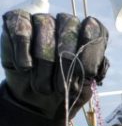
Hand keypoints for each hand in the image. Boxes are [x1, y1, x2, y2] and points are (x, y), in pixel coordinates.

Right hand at [0, 10, 108, 125]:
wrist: (38, 103)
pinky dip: (23, 51)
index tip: (88, 73)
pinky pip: (22, 29)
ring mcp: (43, 21)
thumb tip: (98, 64)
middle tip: (62, 87)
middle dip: (67, 60)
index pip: (96, 30)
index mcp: (88, 37)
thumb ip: (94, 72)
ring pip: (45, 25)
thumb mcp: (84, 88)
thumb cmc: (65, 93)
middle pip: (70, 25)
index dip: (92, 50)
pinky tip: (26, 68)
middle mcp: (67, 24)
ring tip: (44, 86)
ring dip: (44, 61)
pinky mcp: (19, 23)